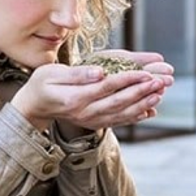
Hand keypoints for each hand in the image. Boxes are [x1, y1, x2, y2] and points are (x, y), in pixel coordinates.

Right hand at [10, 63, 167, 131]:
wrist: (34, 107)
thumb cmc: (41, 85)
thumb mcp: (51, 74)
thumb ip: (76, 74)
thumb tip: (100, 72)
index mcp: (75, 98)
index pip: (107, 87)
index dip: (128, 79)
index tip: (146, 72)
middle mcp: (85, 113)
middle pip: (119, 102)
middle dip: (142, 91)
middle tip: (161, 82)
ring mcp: (90, 120)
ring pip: (122, 114)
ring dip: (143, 104)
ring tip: (160, 93)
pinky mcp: (95, 123)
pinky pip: (118, 121)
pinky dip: (136, 116)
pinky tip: (150, 109)